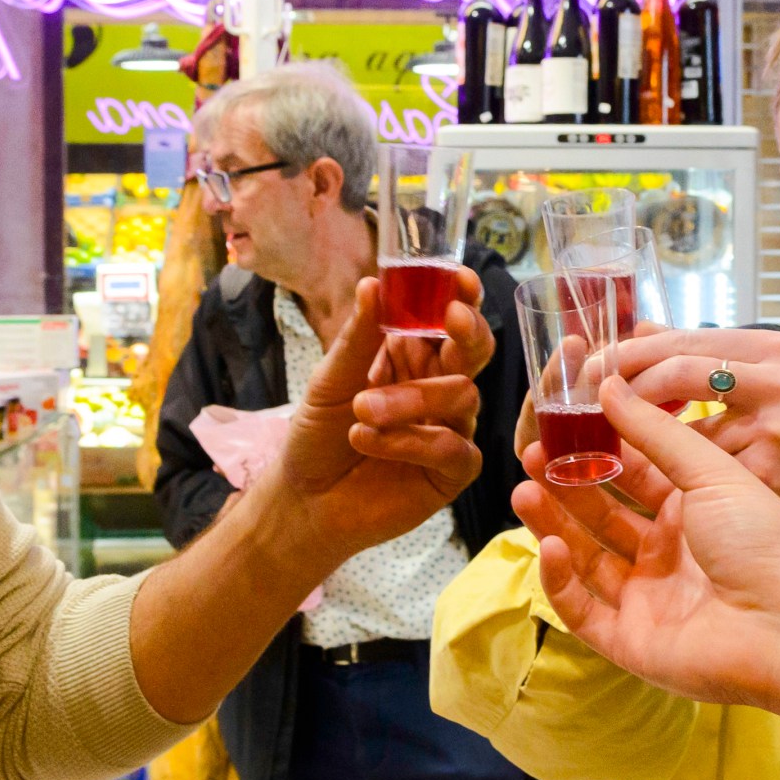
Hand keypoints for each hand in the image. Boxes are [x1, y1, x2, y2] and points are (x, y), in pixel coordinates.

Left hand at [268, 272, 489, 560]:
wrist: (304, 500)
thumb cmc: (317, 435)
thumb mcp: (330, 380)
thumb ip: (358, 337)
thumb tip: (373, 283)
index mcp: (413, 356)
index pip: (448, 318)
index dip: (461, 297)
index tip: (460, 280)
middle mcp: (439, 387)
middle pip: (475, 351)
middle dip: (469, 332)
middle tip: (452, 318)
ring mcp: (451, 429)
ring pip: (463, 396)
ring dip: (411, 399)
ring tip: (361, 411)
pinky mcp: (452, 471)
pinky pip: (454, 447)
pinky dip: (410, 441)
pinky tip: (367, 441)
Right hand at [514, 377, 779, 714]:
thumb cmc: (767, 542)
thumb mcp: (710, 472)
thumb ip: (655, 431)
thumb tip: (610, 384)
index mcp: (693, 514)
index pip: (631, 478)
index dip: (595, 453)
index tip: (561, 425)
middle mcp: (668, 556)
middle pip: (601, 517)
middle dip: (564, 486)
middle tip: (530, 454)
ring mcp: (648, 600)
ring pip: (584, 560)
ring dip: (552, 525)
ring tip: (522, 490)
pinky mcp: (632, 642)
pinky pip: (583, 611)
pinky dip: (561, 581)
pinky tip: (548, 546)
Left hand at [611, 329, 779, 577]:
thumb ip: (713, 362)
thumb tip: (643, 332)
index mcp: (777, 350)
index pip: (682, 338)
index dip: (630, 354)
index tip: (595, 368)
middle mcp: (778, 379)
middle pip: (673, 367)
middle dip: (623, 384)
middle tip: (586, 403)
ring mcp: (773, 426)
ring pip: (677, 423)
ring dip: (641, 437)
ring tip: (615, 446)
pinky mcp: (766, 472)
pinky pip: (696, 471)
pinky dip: (673, 479)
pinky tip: (661, 486)